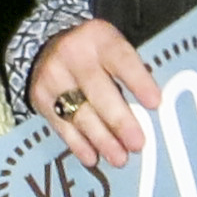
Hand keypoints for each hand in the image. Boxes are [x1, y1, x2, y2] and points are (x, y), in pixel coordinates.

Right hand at [25, 18, 160, 168]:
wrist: (47, 46)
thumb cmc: (95, 53)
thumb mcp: (113, 48)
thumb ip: (133, 72)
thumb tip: (155, 112)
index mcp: (98, 38)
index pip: (121, 59)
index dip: (138, 81)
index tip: (155, 104)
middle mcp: (72, 55)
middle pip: (97, 91)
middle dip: (118, 120)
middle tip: (137, 143)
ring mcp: (53, 78)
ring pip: (79, 113)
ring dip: (101, 139)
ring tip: (119, 158)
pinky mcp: (40, 99)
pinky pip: (61, 126)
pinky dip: (78, 144)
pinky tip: (93, 157)